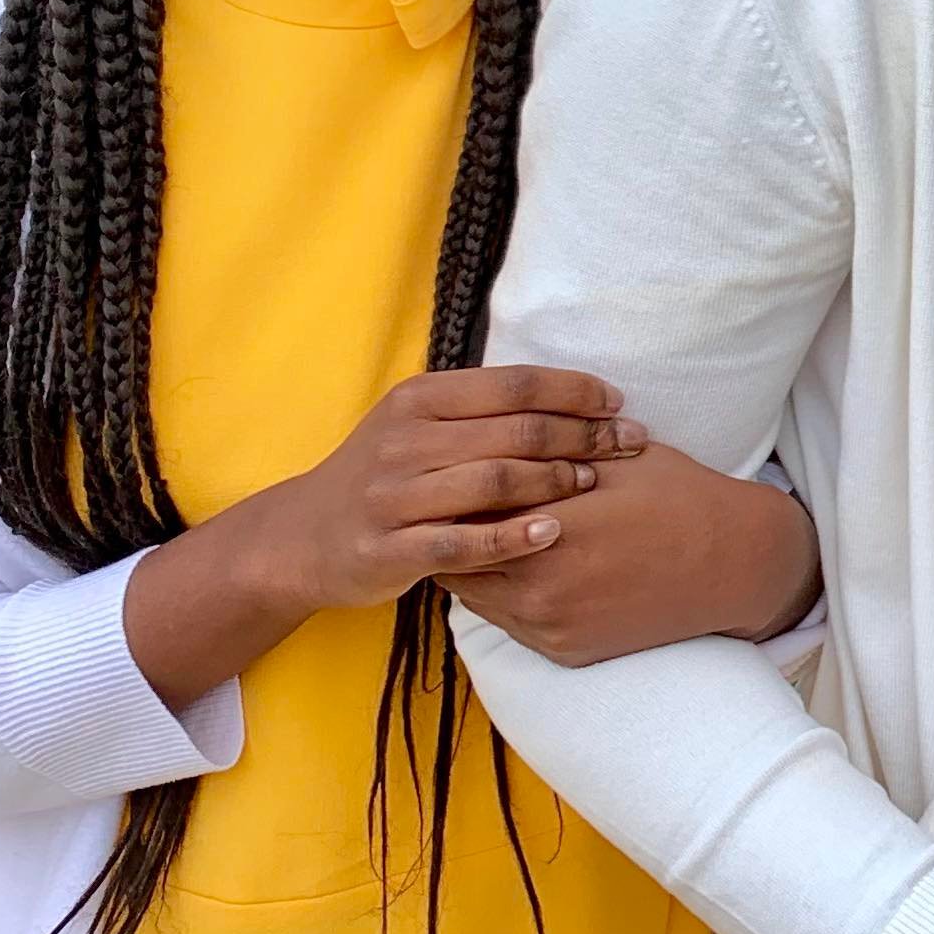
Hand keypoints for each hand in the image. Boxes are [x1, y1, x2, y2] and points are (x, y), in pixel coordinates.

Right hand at [123, 366, 638, 710]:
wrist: (302, 538)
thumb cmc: (381, 477)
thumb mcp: (416, 425)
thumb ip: (477, 409)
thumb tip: (567, 394)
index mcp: (420, 400)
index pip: (512, 384)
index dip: (573, 390)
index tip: (617, 402)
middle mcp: (407, 440)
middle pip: (514, 430)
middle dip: (582, 435)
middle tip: (631, 442)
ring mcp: (396, 496)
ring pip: (494, 480)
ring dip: (555, 479)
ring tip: (596, 482)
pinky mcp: (391, 548)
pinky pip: (464, 541)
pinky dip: (513, 536)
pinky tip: (553, 533)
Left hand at [440, 441, 821, 664]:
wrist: (735, 566)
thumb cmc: (680, 499)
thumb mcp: (619, 459)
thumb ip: (551, 452)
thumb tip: (494, 436)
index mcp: (550, 533)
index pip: (469, 512)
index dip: (460, 488)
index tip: (459, 469)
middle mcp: (540, 591)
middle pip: (461, 557)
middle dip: (460, 528)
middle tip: (461, 500)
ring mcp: (551, 628)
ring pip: (476, 595)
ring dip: (478, 563)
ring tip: (489, 531)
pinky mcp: (565, 652)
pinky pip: (508, 623)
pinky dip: (505, 595)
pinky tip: (524, 565)